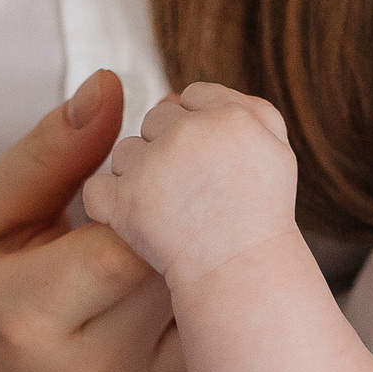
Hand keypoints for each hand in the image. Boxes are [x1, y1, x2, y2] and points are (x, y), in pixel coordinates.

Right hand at [0, 71, 199, 371]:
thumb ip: (52, 149)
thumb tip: (110, 88)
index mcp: (30, 318)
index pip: (129, 245)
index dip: (157, 196)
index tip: (154, 170)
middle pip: (182, 277)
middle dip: (191, 225)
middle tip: (181, 195)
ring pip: (216, 314)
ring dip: (213, 268)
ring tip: (180, 244)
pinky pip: (226, 351)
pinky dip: (223, 312)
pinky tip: (189, 289)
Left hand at [83, 82, 299, 288]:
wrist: (243, 277)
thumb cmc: (260, 223)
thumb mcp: (275, 154)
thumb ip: (241, 112)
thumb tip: (182, 93)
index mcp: (230, 117)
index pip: (190, 97)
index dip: (192, 127)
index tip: (200, 160)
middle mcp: (189, 134)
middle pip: (157, 120)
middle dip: (164, 148)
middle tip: (185, 189)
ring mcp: (152, 167)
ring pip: (126, 154)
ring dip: (137, 178)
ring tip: (167, 213)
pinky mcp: (123, 202)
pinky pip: (98, 191)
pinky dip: (109, 208)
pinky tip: (134, 226)